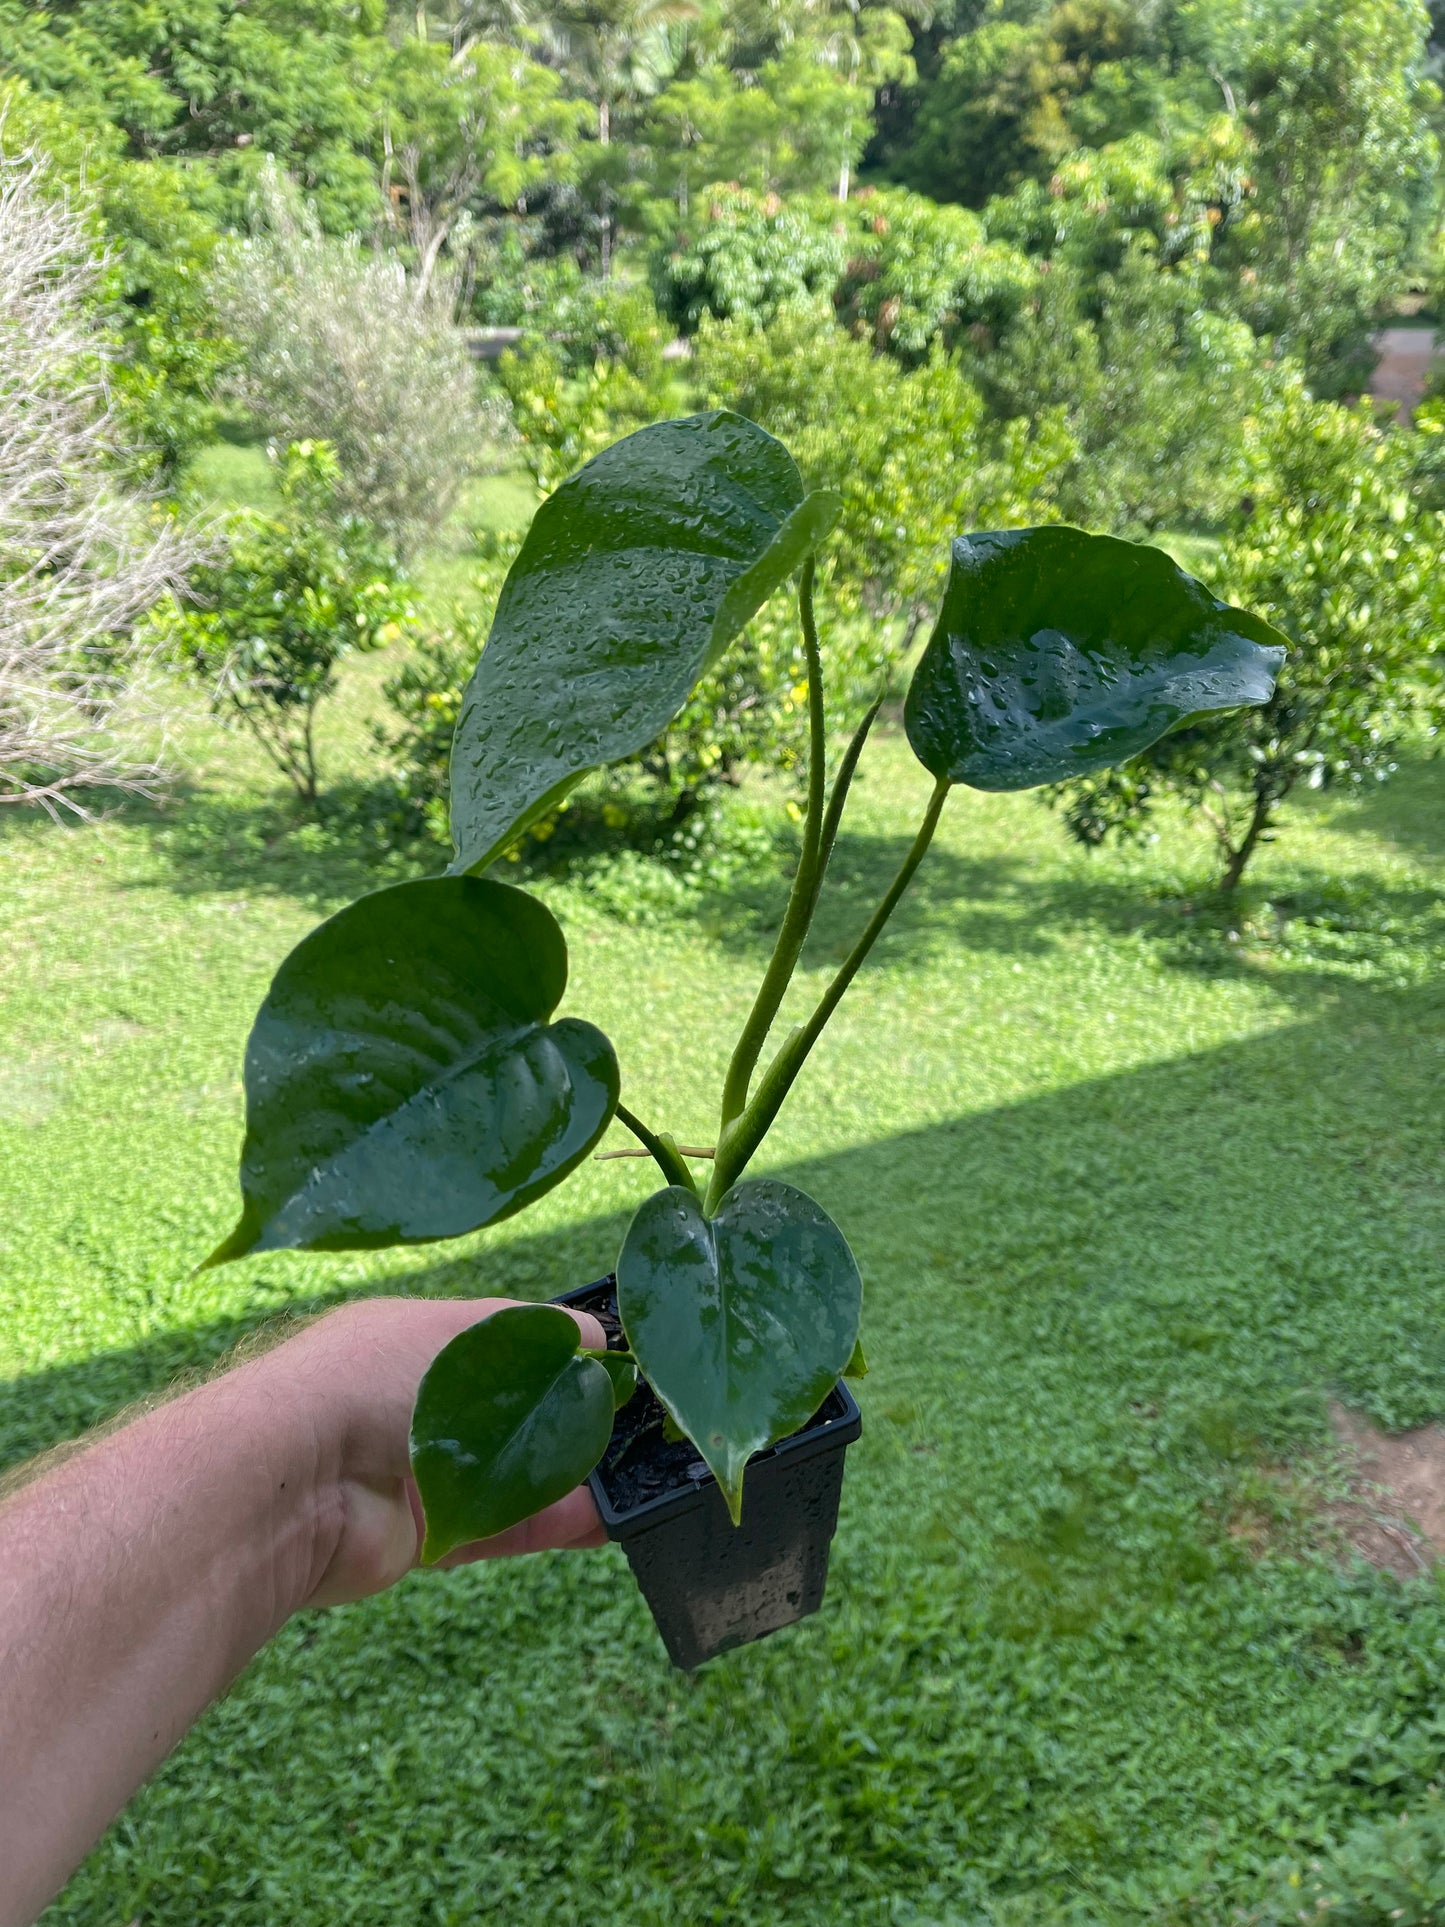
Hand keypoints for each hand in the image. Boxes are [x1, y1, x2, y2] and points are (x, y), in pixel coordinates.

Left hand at [261, 1295, 607, 1609]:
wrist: (294, 1482)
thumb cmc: (373, 1377)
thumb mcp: (462, 1332)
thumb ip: (532, 1334)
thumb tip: (596, 1336)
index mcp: (417, 1340)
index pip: (504, 1340)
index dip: (560, 1351)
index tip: (620, 1364)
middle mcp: (417, 1404)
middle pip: (513, 1410)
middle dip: (573, 1416)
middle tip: (643, 1425)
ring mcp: (421, 1472)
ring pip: (515, 1472)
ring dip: (574, 1474)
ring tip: (640, 1476)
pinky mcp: (428, 1535)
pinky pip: (504, 1526)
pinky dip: (554, 1521)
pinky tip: (609, 1518)